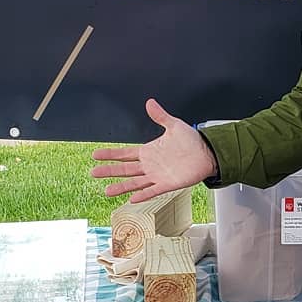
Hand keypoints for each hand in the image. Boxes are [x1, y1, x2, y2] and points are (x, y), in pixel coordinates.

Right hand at [91, 98, 217, 202]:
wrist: (207, 153)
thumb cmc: (192, 141)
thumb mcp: (174, 125)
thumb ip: (160, 116)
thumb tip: (150, 102)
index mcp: (149, 151)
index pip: (125, 154)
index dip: (110, 155)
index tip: (95, 155)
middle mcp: (150, 165)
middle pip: (125, 169)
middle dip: (109, 171)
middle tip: (93, 173)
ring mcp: (157, 176)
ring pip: (135, 183)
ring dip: (121, 186)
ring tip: (107, 191)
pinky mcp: (168, 184)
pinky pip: (153, 191)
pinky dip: (143, 194)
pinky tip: (132, 198)